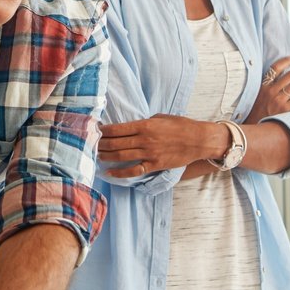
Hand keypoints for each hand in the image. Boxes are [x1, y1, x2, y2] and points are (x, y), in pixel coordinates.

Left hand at [98, 114, 225, 179]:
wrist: (199, 140)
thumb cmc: (181, 125)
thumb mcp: (161, 117)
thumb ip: (145, 122)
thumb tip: (131, 126)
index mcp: (145, 125)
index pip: (117, 128)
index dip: (103, 130)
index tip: (94, 130)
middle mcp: (144, 139)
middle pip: (115, 142)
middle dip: (101, 143)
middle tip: (90, 143)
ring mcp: (149, 154)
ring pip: (121, 156)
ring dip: (106, 156)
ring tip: (96, 155)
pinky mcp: (154, 165)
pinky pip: (133, 170)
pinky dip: (119, 172)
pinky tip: (109, 172)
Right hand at [249, 55, 289, 121]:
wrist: (252, 129)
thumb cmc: (256, 113)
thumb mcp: (258, 97)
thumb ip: (268, 88)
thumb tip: (285, 81)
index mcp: (263, 86)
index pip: (276, 68)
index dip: (287, 60)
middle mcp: (270, 90)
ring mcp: (277, 100)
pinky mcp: (284, 109)